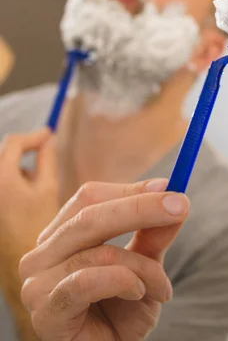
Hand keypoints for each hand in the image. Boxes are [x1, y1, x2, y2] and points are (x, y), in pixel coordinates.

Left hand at [0, 129, 58, 286]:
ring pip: (3, 171)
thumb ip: (47, 160)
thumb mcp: (48, 190)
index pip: (14, 143)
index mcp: (1, 178)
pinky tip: (26, 201)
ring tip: (36, 186)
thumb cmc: (35, 230)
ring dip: (18, 170)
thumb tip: (48, 140)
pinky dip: (12, 184)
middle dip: (25, 154)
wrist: (20, 267)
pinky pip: (1, 186)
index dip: (33, 137)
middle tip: (45, 155)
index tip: (48, 135)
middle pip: (5, 156)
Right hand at [20, 179, 189, 340]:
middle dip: (141, 207)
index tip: (169, 187)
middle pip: (90, 213)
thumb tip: (176, 198)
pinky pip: (87, 281)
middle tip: (181, 206)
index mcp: (60, 236)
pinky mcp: (45, 311)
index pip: (90, 197)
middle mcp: (41, 254)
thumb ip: (154, 236)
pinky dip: (122, 282)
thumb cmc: (121, 314)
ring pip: (99, 251)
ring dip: (143, 266)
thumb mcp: (145, 268)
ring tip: (163, 287)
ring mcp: (37, 282)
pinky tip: (138, 294)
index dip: (130, 190)